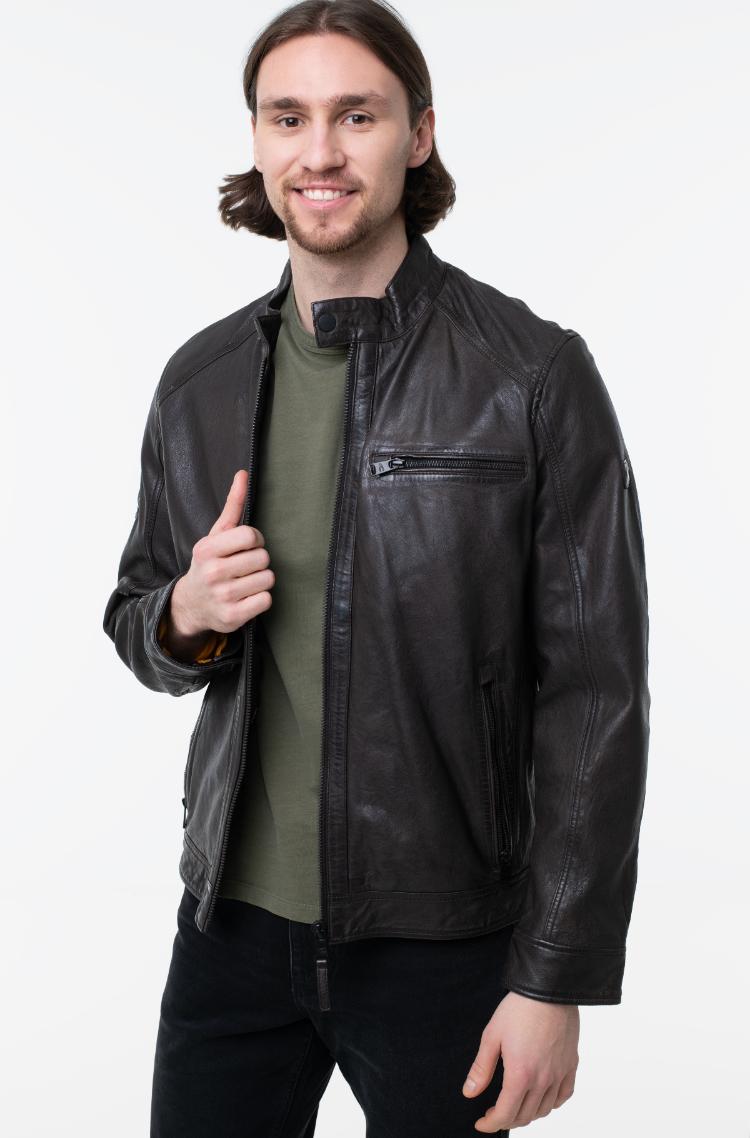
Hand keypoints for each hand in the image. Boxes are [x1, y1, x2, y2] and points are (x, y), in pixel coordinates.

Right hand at [169, 469, 274, 638]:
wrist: (191, 604)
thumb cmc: (209, 564)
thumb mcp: (215, 535)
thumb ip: (232, 505)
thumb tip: (243, 474)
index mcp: (207, 549)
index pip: (251, 535)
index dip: (256, 540)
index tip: (247, 546)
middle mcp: (213, 573)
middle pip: (263, 558)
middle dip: (259, 560)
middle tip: (245, 566)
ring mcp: (222, 597)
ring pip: (268, 579)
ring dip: (261, 580)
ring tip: (246, 582)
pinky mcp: (232, 617)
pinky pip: (266, 600)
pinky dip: (261, 598)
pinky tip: (247, 597)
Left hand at [462, 992, 578, 1130]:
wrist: (549, 989)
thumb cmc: (519, 1008)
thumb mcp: (492, 1036)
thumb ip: (481, 1068)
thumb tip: (469, 1093)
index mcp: (520, 1074)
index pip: (505, 1114)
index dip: (491, 1124)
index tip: (482, 1123)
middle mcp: (543, 1080)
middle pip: (525, 1116)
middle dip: (507, 1119)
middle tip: (494, 1112)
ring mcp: (559, 1074)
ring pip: (544, 1110)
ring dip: (527, 1113)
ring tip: (515, 1104)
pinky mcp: (571, 1065)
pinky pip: (564, 1096)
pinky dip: (551, 1103)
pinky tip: (541, 1096)